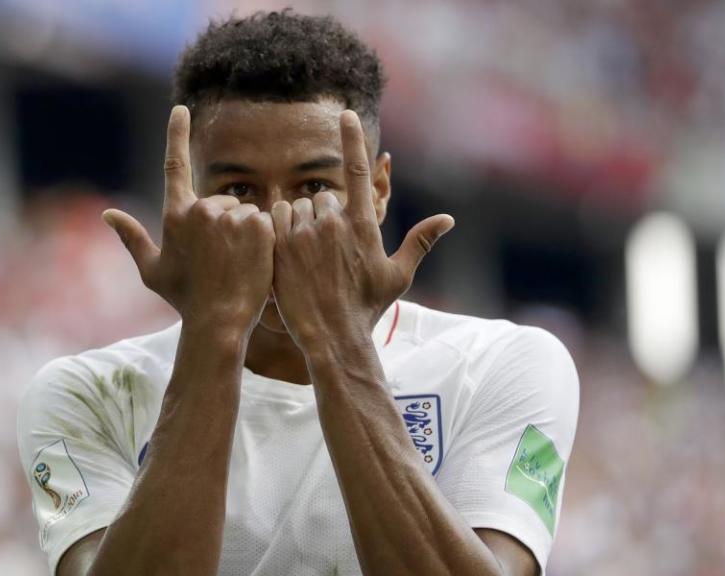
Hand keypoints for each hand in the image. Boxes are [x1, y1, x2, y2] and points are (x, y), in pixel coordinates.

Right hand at [102, 106, 274, 330]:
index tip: (181, 110)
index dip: (176, 133)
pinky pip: (264, 221)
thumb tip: (107, 214)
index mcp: (176, 214)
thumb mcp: (153, 270)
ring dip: (244, 232)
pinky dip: (263, 237)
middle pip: (221, 201)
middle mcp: (202, 209)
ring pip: (244, 212)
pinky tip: (255, 260)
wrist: (219, 321)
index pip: (174, 164)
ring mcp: (231, 217)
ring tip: (237, 264)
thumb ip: (131, 238)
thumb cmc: (184, 299)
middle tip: (221, 259)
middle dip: (224, 223)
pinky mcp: (258, 226)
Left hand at [271, 110, 453, 348]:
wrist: (332, 336)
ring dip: (302, 221)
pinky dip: (280, 226)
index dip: (352, 139)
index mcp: (363, 225)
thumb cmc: (368, 307)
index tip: (345, 114)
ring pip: (298, 206)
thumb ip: (420, 241)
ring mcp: (304, 235)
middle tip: (328, 249)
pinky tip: (287, 249)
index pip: (357, 172)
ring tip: (308, 254)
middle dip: (325, 214)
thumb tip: (449, 218)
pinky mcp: (280, 247)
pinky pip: (276, 217)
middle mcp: (333, 224)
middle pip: (323, 196)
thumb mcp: (398, 275)